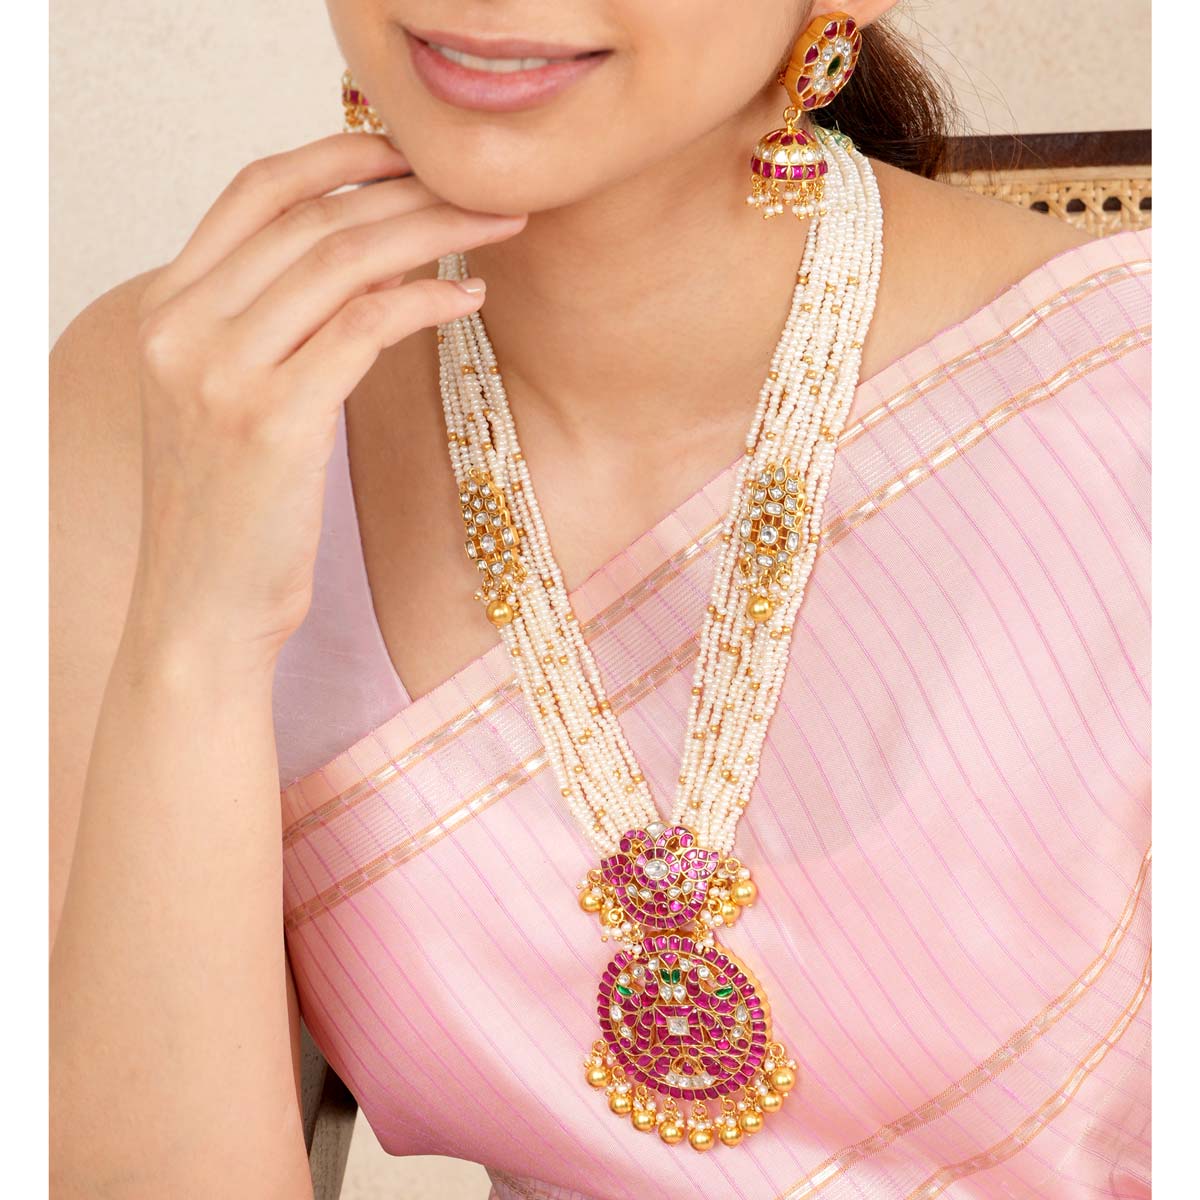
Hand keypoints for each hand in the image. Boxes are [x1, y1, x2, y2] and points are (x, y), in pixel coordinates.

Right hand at [127, 132, 525, 668]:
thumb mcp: (228, 400)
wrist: (202, 609)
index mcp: (164, 310)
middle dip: (410, 191)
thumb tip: (375, 257)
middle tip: (482, 189)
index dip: (337, 155)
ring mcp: (220, 371)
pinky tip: (469, 295)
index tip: (410, 152)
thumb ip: (274, 324)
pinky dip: (426, 299)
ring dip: (433, 232)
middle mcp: (180, 326)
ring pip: (342, 260)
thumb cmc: (232, 513)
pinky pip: (364, 325)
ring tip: (497, 228)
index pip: (253, 192)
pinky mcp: (271, 419)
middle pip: (312, 218)